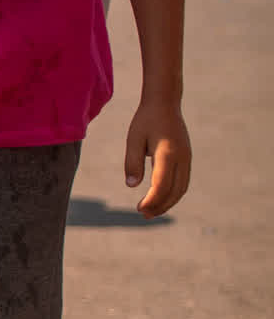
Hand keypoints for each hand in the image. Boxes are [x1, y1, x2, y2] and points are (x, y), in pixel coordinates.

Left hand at [124, 99, 190, 217]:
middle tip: (144, 214)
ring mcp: (187, 158)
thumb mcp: (133, 139)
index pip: (162, 185)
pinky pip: (183, 181)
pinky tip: (160, 198)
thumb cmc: (145, 121)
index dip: (152, 200)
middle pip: (175, 190)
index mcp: (168, 153)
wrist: (165, 103)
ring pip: (182, 188)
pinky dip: (173, 193)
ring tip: (151, 211)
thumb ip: (132, 162)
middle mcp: (182, 157)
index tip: (139, 208)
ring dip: (168, 202)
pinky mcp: (187, 158)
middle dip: (160, 205)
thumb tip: (131, 185)